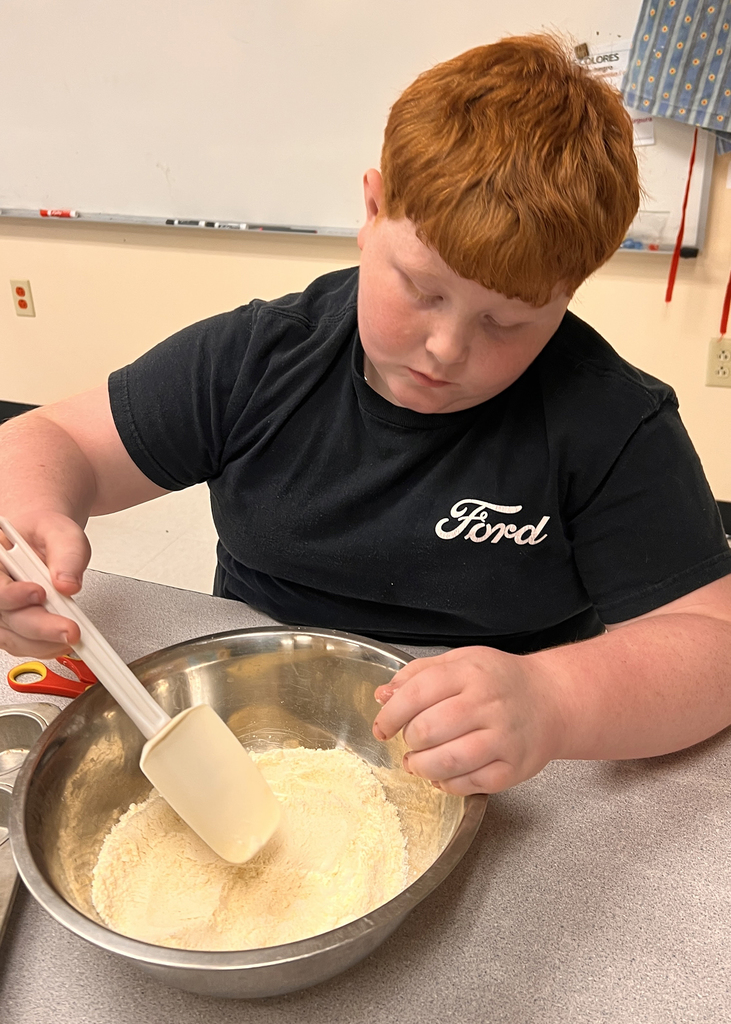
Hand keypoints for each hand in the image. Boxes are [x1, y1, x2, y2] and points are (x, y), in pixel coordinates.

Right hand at [0, 512, 90, 656]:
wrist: (46, 540)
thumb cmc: (46, 533)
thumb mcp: (61, 532)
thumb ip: (67, 553)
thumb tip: (68, 583)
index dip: (13, 595)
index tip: (40, 593)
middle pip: (5, 617)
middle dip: (40, 626)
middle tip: (70, 628)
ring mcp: (2, 609)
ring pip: (13, 637)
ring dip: (44, 642)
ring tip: (72, 634)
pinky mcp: (13, 625)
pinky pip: (22, 644)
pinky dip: (45, 646)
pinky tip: (62, 639)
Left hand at [372, 646, 566, 794]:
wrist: (552, 699)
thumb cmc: (500, 679)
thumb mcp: (460, 661)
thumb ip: (418, 674)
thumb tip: (383, 695)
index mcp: (470, 672)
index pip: (417, 693)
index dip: (391, 714)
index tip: (382, 726)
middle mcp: (488, 704)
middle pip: (428, 730)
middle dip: (409, 740)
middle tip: (410, 740)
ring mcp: (504, 738)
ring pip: (447, 762)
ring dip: (421, 766)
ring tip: (416, 762)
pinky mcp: (514, 767)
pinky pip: (470, 785)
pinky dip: (447, 784)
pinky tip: (441, 775)